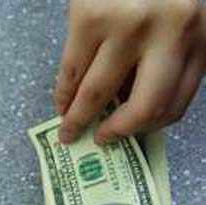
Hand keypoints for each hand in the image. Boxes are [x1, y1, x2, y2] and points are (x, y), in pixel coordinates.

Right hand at [55, 0, 205, 143]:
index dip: (147, 128)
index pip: (176, 103)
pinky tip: (59, 104)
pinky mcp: (90, 17)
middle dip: (116, 133)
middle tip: (98, 140)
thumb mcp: (175, 20)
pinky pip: (71, 71)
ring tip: (68, 130)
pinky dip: (62, 94)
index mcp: (201, 34)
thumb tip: (124, 105)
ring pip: (99, 94)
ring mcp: (129, 24)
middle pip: (144, 107)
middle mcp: (172, 31)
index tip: (127, 136)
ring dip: (78, 118)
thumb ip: (161, 58)